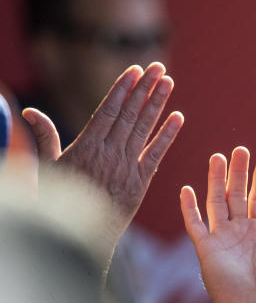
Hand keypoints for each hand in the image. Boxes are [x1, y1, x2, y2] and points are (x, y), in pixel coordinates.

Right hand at [23, 63, 182, 251]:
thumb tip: (30, 112)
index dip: (123, 88)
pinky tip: (179, 118)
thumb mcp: (49, 167)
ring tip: (168, 83)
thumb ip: (45, 138)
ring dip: (158, 104)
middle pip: (130, 114)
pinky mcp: (141, 182)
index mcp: (87, 146)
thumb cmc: (62, 200)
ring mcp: (128, 167)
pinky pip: (157, 155)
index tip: (135, 70)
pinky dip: (168, 136)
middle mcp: (110, 153)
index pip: (109, 110)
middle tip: (158, 67)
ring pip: (145, 129)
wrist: (83, 235)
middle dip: (145, 89)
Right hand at [180, 147, 255, 302]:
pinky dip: (189, 208)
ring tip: (218, 157)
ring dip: (216, 180)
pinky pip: (195, 225)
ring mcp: (222, 238)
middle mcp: (240, 231)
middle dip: (238, 172)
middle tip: (239, 149)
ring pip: (216, 202)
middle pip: (237, 194)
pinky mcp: (207, 249)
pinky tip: (187, 189)